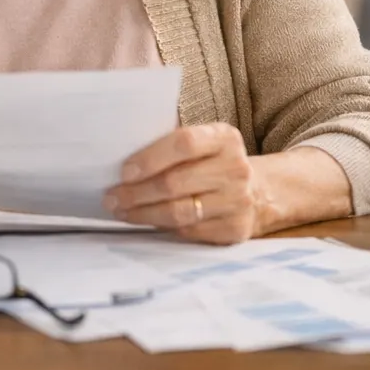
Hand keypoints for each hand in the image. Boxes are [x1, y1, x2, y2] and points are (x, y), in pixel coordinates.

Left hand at [104, 123, 258, 243]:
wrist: (257, 193)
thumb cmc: (214, 164)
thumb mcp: (205, 143)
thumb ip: (173, 144)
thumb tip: (123, 158)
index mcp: (225, 138)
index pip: (184, 143)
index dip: (150, 158)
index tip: (124, 171)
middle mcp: (236, 168)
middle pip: (176, 182)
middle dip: (136, 192)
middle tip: (112, 197)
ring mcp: (238, 201)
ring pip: (179, 212)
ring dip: (143, 213)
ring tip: (121, 211)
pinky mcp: (234, 229)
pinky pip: (188, 231)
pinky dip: (162, 227)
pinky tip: (146, 221)